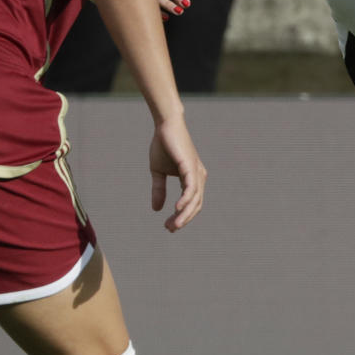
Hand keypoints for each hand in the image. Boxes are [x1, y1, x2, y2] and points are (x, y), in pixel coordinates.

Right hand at [149, 115, 205, 231]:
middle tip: (170, 229)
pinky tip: (177, 209)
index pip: (191, 203)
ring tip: (173, 225)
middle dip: (183, 219)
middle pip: (196, 205)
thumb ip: (159, 190)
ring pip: (195, 200)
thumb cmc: (163, 146)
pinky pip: (191, 188)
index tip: (169, 227)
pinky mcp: (191, 166)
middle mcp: (198, 177)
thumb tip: (156, 209)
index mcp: (192, 178)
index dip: (182, 216)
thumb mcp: (158, 172)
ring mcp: (196, 172)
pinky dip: (185, 200)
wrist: (165, 126)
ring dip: (184, 214)